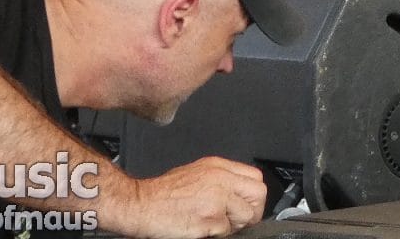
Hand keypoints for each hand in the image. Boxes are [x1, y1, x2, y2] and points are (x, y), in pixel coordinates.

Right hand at [103, 158, 268, 237]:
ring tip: (216, 224)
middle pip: (258, 194)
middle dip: (252, 210)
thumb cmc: (163, 192)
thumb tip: (238, 193)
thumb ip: (220, 179)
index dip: (253, 195)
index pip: (255, 177)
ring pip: (246, 215)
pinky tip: (203, 227)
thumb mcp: (196, 173)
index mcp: (218, 166)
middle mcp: (221, 179)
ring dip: (234, 224)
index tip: (246, 205)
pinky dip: (217, 233)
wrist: (141, 204)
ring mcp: (217, 199)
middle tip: (239, 219)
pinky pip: (226, 231)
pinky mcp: (209, 218)